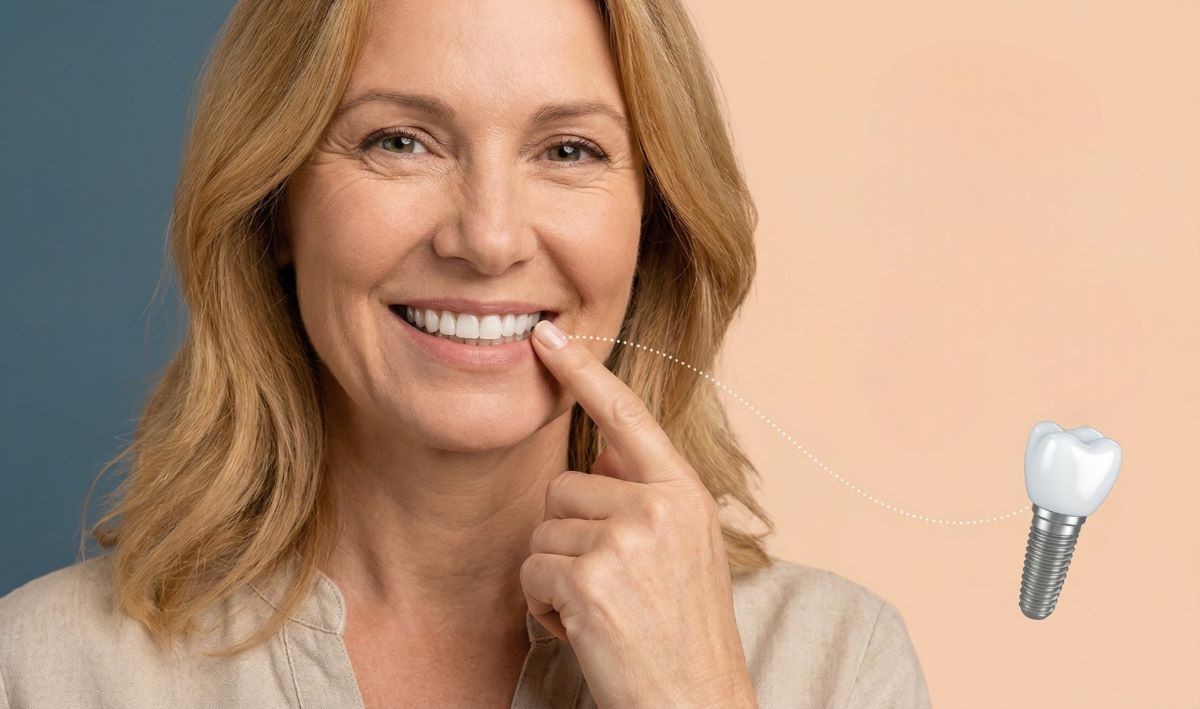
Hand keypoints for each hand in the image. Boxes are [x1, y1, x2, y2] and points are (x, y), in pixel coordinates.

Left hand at [520, 320, 757, 708]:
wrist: (696, 703)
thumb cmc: (684, 632)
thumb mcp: (686, 549)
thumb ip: (645, 495)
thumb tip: (595, 452)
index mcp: (685, 493)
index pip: (627, 417)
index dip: (585, 373)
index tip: (549, 337)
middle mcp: (660, 508)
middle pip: (563, 487)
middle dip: (568, 538)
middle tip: (608, 585)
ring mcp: (627, 542)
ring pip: (542, 532)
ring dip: (556, 576)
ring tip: (602, 610)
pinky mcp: (591, 581)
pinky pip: (532, 572)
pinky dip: (545, 607)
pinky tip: (585, 630)